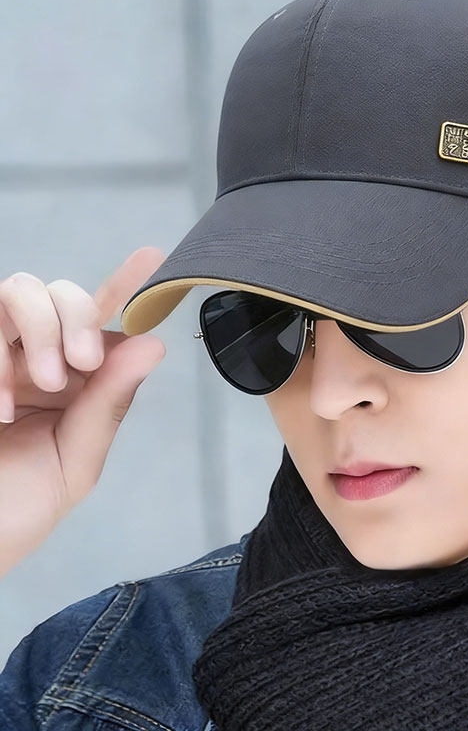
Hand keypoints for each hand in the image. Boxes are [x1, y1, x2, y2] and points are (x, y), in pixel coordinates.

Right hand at [0, 247, 166, 577]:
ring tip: (40, 384)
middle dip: (76, 317)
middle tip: (79, 365)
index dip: (128, 284)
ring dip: (39, 330)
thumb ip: (108, 405)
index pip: (101, 321)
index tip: (153, 255)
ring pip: (18, 291)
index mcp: (70, 379)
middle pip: (60, 292)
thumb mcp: (74, 462)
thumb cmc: (15, 509)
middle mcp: (31, 357)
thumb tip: (153, 342)